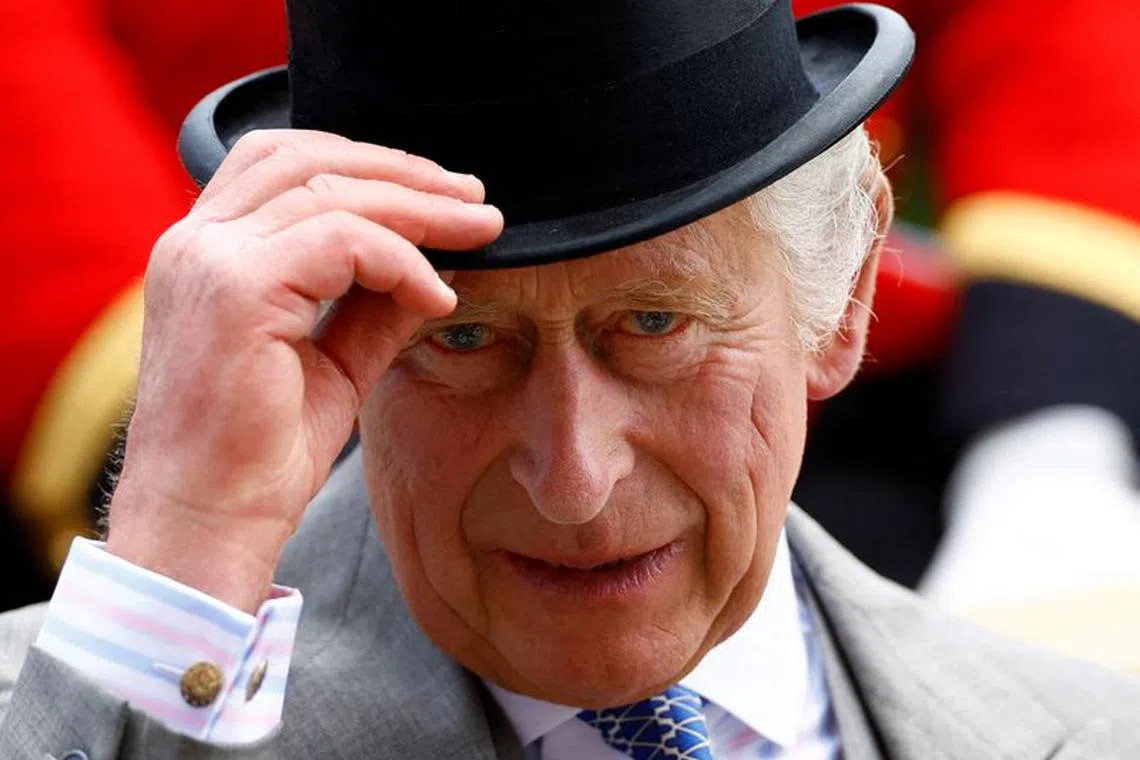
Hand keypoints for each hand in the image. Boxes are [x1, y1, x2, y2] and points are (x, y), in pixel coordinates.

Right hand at [105, 130, 502, 611]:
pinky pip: (342, 241)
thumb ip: (371, 305)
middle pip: (308, 160)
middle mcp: (195, 243)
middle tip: (475, 200)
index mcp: (205, 252)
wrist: (208, 525)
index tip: (440, 194)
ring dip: (418, 208)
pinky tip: (438, 296)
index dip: (366, 165)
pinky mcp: (235, 290)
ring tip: (480, 231)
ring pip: (331, 193)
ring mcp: (208, 261)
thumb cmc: (260, 455)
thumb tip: (431, 264)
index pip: (283, 164)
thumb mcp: (331, 362)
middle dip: (402, 172)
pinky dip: (402, 260)